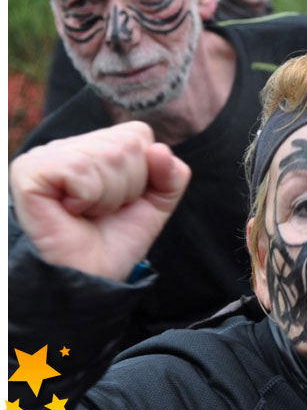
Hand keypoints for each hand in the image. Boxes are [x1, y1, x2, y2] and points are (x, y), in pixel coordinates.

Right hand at [10, 121, 190, 280]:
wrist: (93, 275)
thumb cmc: (118, 237)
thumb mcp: (159, 202)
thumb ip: (173, 173)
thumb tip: (159, 149)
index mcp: (96, 144)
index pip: (139, 134)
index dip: (144, 173)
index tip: (124, 200)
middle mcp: (69, 144)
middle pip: (128, 144)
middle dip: (129, 186)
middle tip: (104, 210)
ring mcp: (46, 154)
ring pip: (109, 156)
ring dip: (109, 196)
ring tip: (89, 212)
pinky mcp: (29, 170)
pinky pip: (81, 170)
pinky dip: (88, 198)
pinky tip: (71, 211)